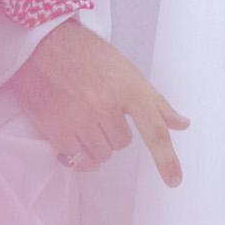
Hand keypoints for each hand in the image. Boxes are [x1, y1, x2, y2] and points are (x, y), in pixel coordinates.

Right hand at [8, 19, 188, 182]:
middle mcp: (106, 105)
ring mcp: (80, 118)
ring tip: (83, 117)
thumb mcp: (127, 72)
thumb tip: (182, 124)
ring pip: (101, 154)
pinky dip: (79, 155)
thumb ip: (155, 102)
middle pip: (122, 144)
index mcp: (128, 88)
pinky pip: (78, 160)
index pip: (154, 130)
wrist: (43, 45)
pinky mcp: (57, 129)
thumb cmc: (87, 56)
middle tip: (98, 108)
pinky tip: (73, 136)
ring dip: (96, 143)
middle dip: (113, 131)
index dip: (166, 159)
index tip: (174, 180)